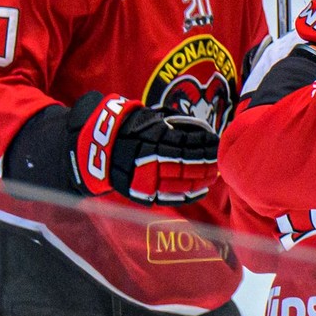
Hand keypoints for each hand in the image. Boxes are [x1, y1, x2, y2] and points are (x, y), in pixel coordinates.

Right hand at [68, 92, 219, 205]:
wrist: (97, 148)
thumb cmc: (130, 128)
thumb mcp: (152, 119)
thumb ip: (175, 124)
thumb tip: (201, 129)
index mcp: (154, 137)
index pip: (188, 142)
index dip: (205, 144)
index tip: (216, 142)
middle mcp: (152, 159)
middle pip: (187, 163)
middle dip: (206, 163)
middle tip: (217, 160)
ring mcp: (147, 178)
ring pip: (181, 181)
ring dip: (201, 178)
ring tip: (213, 175)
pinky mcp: (142, 192)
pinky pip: (169, 196)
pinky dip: (188, 194)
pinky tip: (201, 190)